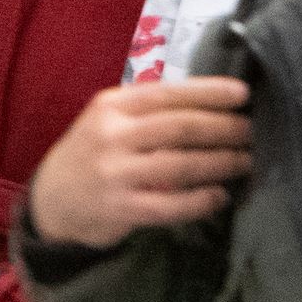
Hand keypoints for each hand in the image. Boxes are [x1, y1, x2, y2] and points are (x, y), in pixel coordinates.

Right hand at [30, 75, 254, 248]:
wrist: (51, 201)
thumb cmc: (93, 153)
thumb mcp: (109, 119)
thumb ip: (149, 110)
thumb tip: (210, 103)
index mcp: (112, 105)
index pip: (169, 93)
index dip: (210, 92)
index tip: (243, 93)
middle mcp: (113, 135)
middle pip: (181, 127)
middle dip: (223, 128)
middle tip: (250, 130)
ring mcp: (115, 173)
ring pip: (180, 165)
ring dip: (220, 162)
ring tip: (244, 161)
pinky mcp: (121, 208)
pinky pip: (170, 205)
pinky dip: (200, 201)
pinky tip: (220, 196)